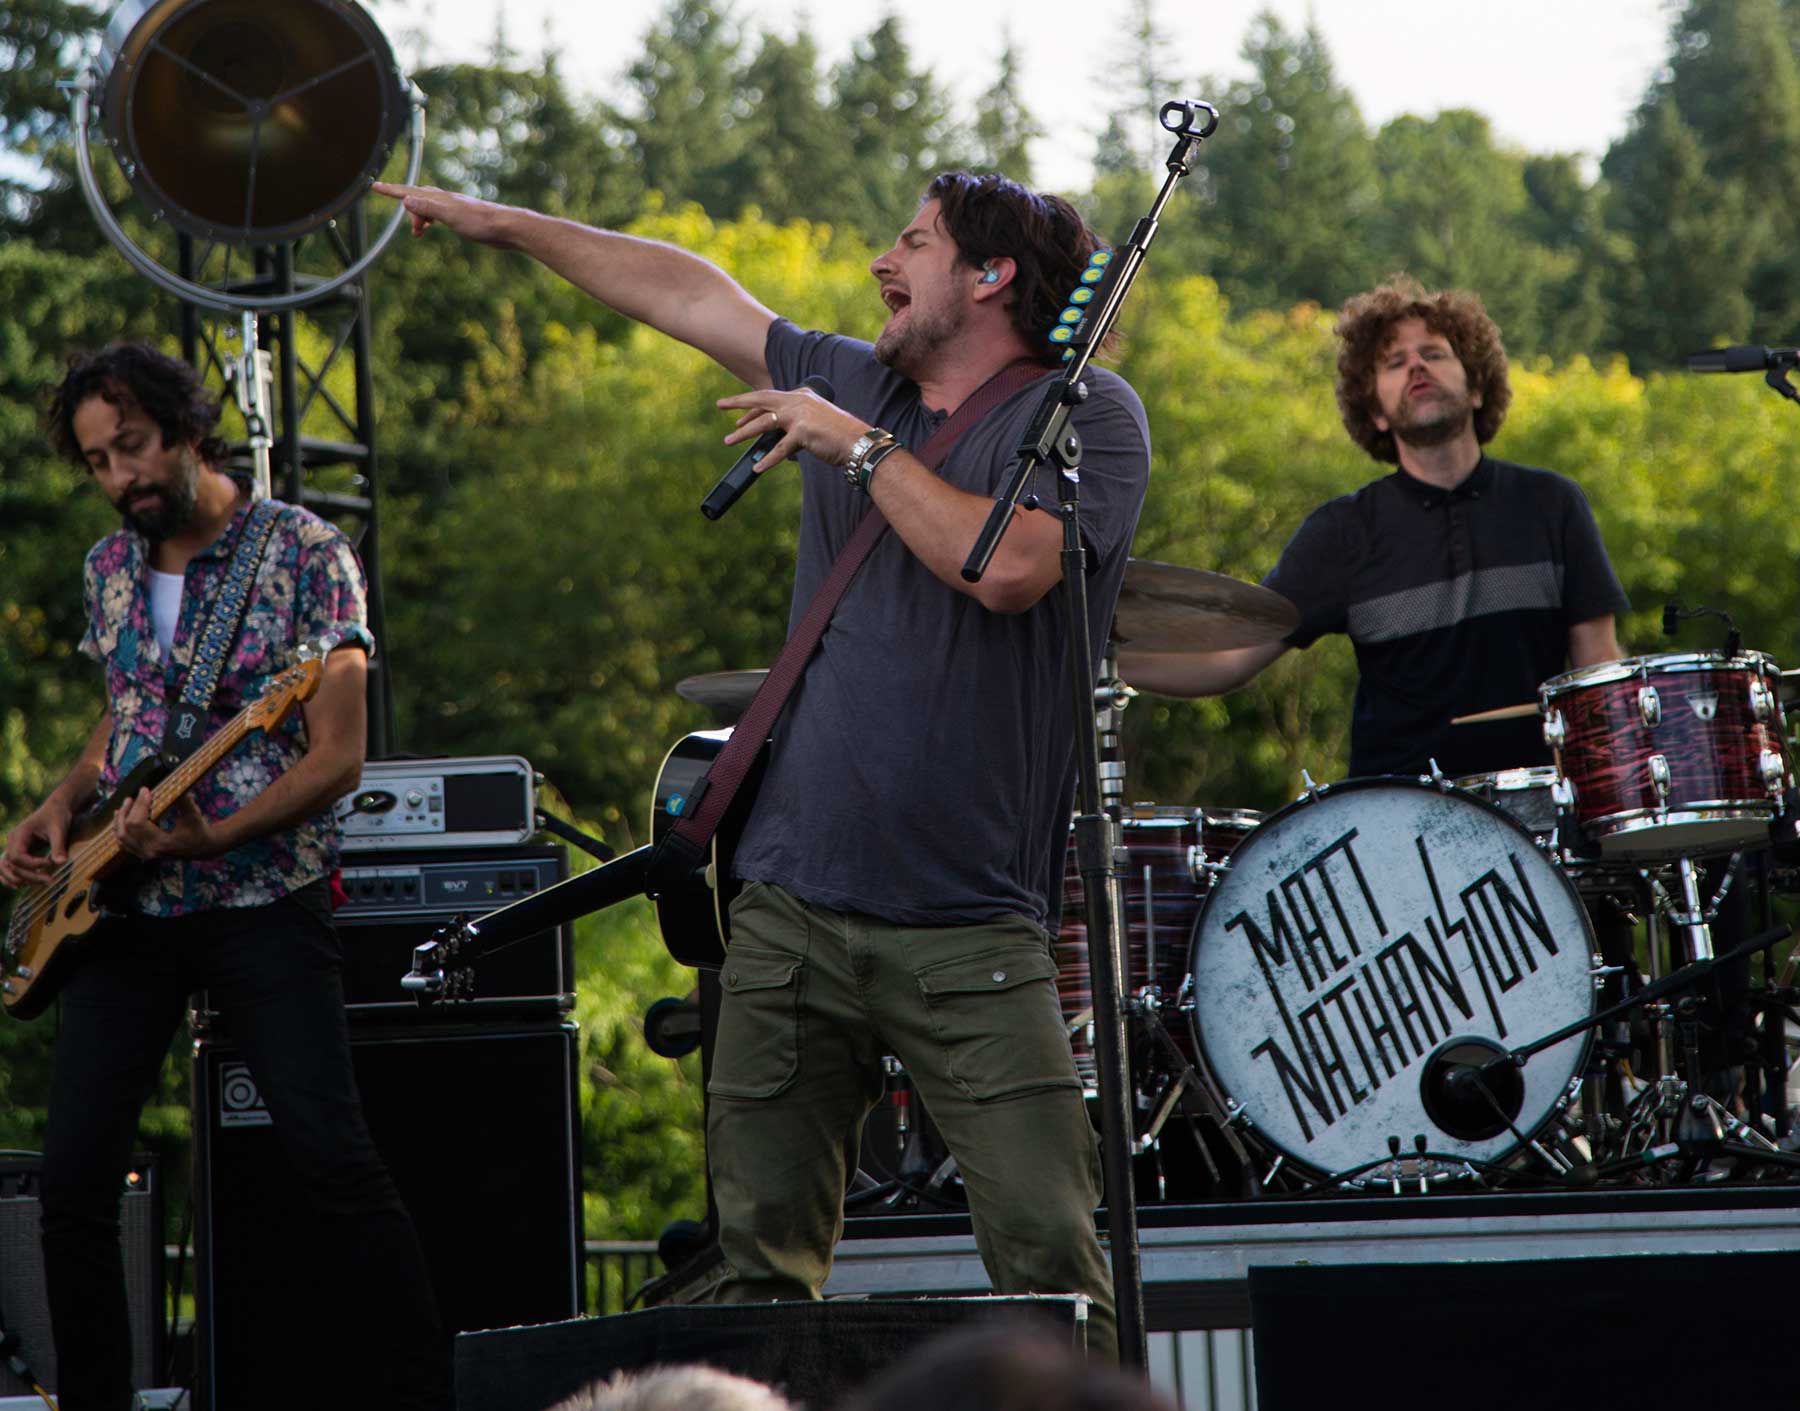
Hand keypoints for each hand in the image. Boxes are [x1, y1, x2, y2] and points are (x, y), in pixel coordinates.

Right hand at [0, 797, 74, 888]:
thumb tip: (61, 862)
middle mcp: (12, 841)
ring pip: (6, 868)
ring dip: (20, 879)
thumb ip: (59, 846)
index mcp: (19, 834)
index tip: (50, 863)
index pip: (17, 856)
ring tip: (40, 884)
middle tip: (51, 881)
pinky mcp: (18, 851)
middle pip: (11, 865)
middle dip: (30, 875)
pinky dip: (11, 877)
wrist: (56, 809)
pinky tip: (23, 885)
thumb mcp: (60, 829)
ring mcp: (13, 846)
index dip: (32, 864)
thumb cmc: (57, 816)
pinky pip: (7, 867)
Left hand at [112, 790, 215, 861]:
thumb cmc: (199, 830)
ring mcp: (145, 855)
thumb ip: (183, 800)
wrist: (203, 848)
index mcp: (162, 843)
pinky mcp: (143, 854)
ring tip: (126, 803)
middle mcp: (150, 851)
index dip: (140, 804)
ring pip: (122, 836)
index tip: (146, 790)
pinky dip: (120, 829)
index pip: (139, 823)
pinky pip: (124, 842)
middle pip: (127, 828)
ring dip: (120, 819)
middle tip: (138, 794)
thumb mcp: (193, 815)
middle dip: (130, 809)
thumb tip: (174, 783)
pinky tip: (120, 818)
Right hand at [370, 182, 517, 245]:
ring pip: (428, 207)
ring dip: (418, 217)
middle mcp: (445, 200)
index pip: (410, 192)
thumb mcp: (451, 216)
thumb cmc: (482, 222)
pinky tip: (434, 226)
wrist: (507, 227)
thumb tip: (405, 200)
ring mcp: (454, 208)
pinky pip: (438, 214)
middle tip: (413, 231)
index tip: (375, 186)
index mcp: (440, 199)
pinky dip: (430, 219)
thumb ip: (429, 208)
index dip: (392, 190)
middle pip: (417, 198)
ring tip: (417, 233)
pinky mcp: (462, 218)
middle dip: (407, 209)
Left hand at [716, 386, 868, 474]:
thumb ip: (796, 427)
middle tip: (720, 405)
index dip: (752, 406)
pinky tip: (758, 467)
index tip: (739, 415)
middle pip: (761, 399)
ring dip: (744, 433)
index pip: (771, 397)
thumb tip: (777, 441)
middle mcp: (799, 401)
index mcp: (802, 396)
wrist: (859, 442)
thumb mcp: (815, 424)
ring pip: (764, 423)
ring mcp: (800, 415)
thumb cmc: (840, 436)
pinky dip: (768, 459)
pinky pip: (779, 449)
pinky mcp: (802, 432)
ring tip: (728, 441)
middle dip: (738, 402)